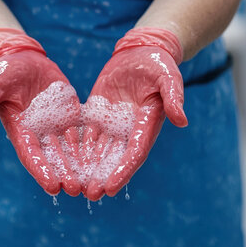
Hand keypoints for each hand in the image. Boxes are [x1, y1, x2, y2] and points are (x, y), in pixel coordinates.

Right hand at [0, 28, 81, 195]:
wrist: (20, 56)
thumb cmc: (2, 71)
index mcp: (20, 130)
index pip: (31, 155)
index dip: (42, 171)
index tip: (53, 187)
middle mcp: (39, 132)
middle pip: (53, 158)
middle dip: (64, 174)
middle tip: (77, 190)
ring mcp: (56, 124)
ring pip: (70, 149)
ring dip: (79, 165)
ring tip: (91, 181)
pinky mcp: (70, 113)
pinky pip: (82, 131)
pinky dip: (90, 144)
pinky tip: (103, 157)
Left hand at [81, 28, 187, 200]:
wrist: (141, 51)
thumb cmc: (158, 64)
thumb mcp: (168, 77)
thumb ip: (173, 98)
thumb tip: (182, 121)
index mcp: (147, 124)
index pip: (134, 153)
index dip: (123, 171)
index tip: (111, 188)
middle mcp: (129, 129)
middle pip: (114, 158)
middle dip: (102, 176)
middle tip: (89, 195)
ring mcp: (112, 123)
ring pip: (97, 150)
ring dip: (87, 168)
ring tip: (75, 185)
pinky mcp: (98, 113)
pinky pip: (85, 133)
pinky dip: (76, 147)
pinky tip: (63, 160)